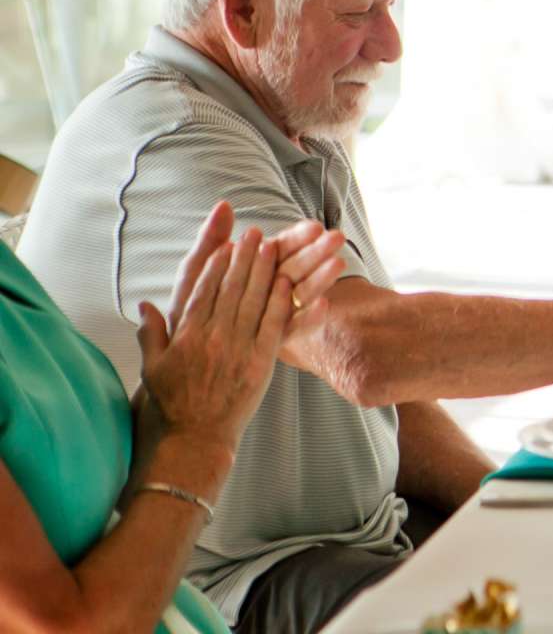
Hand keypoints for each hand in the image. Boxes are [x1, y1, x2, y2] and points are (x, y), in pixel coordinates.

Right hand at [136, 208, 341, 454]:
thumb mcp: (152, 368)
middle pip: (231, 289)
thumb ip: (150, 333)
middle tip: (254, 233)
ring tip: (273, 246)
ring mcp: (238, 349)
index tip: (225, 244)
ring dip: (264, 270)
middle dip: (244, 257)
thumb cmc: (171, 403)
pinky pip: (274, 324)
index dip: (216, 265)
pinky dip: (282, 300)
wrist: (193, 438)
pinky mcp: (260, 363)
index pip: (203, 291)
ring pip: (254, 300)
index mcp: (186, 336)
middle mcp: (212, 338)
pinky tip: (289, 281)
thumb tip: (145, 304)